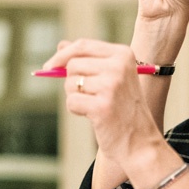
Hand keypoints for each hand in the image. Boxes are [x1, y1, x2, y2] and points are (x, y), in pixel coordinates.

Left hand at [41, 39, 165, 173]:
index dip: (62, 55)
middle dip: (72, 81)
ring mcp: (111, 86)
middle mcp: (119, 66)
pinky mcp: (102, 106)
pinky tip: (94, 117)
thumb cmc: (123, 109)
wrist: (139, 142)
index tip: (48, 67)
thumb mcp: (111, 78)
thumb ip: (88, 59)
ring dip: (76, 97)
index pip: (83, 45)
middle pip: (73, 64)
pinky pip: (71, 101)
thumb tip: (61, 45)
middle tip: (87, 96)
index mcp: (123, 54)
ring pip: (70, 83)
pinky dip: (77, 110)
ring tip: (95, 106)